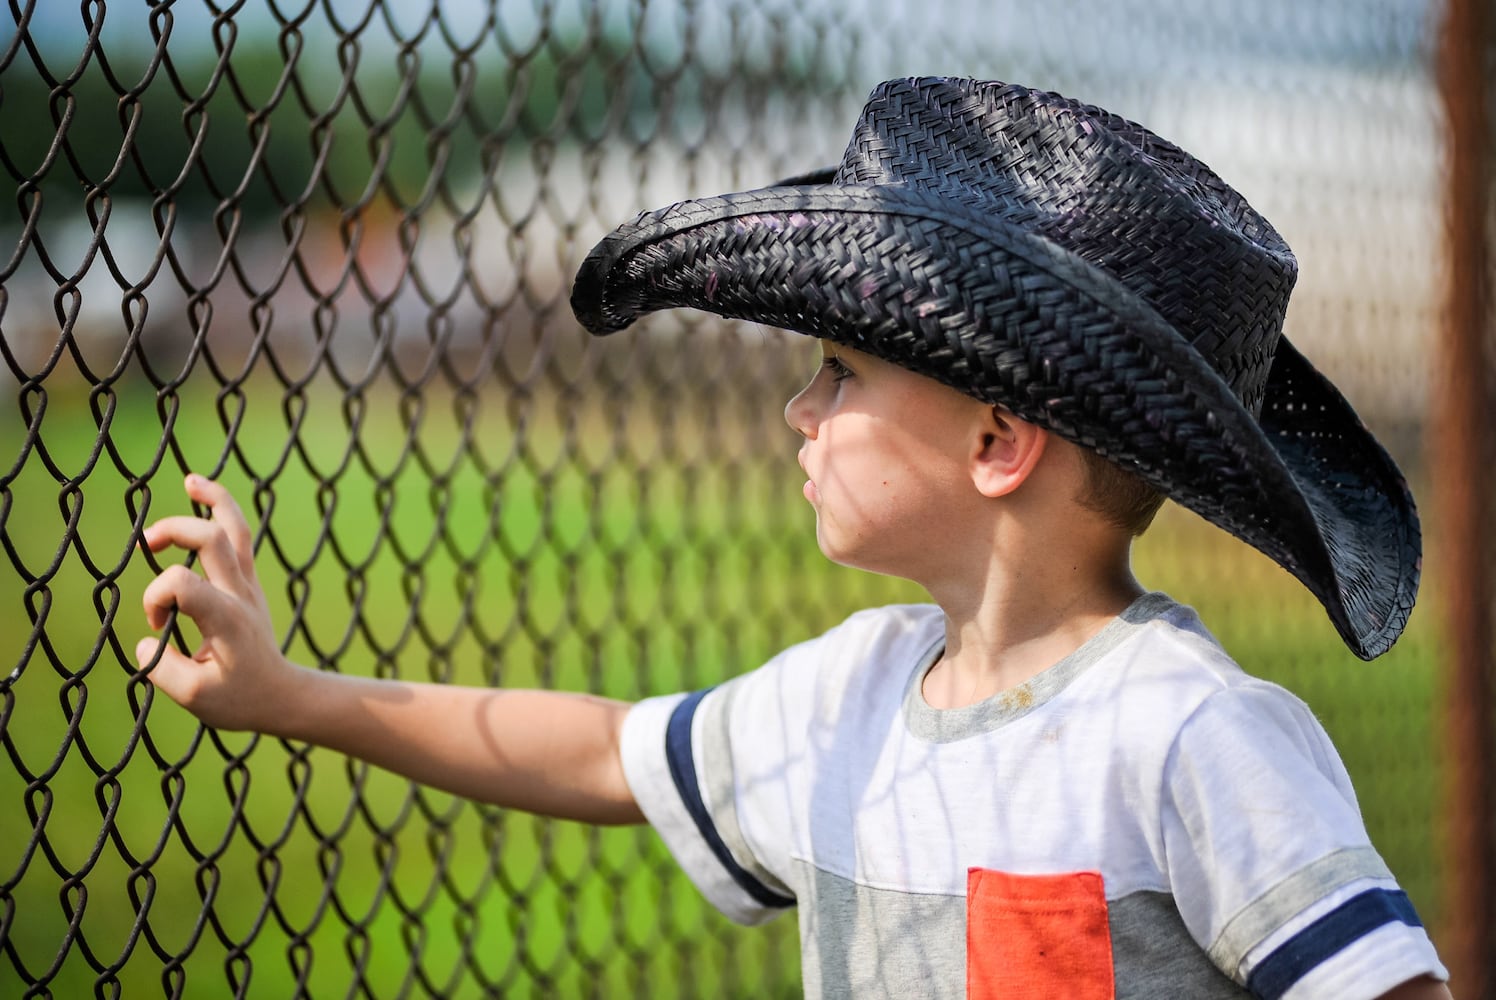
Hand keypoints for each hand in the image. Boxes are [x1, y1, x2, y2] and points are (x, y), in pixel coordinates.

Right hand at [136, 474, 297, 731]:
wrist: (283, 695)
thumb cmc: (240, 698)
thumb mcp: (193, 698)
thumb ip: (160, 669)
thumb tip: (146, 641)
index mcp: (226, 619)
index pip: (181, 584)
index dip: (154, 599)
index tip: (156, 629)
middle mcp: (240, 594)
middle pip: (213, 539)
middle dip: (175, 530)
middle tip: (147, 543)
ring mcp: (248, 585)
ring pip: (237, 529)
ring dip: (214, 501)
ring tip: (191, 480)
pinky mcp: (248, 584)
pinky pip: (239, 538)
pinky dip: (221, 513)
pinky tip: (203, 496)